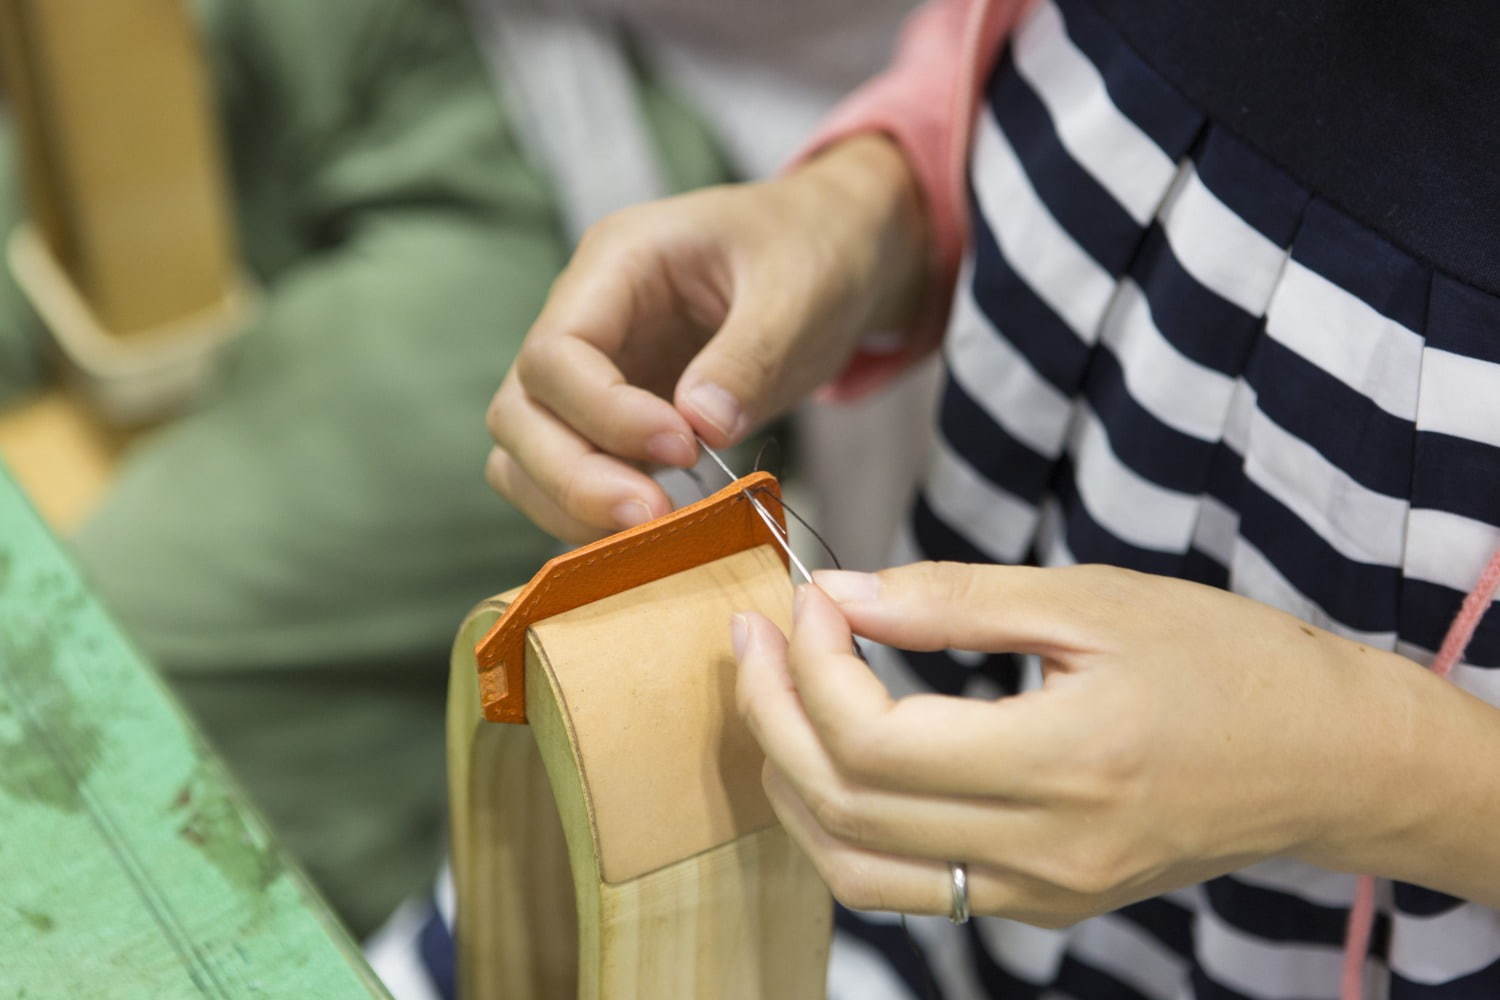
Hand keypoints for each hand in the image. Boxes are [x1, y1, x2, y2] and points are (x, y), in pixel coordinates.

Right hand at [484, 135, 926, 541]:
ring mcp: (591, 373)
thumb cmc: (813, 252)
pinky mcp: (613, 421)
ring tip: (653, 533)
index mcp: (616, 262)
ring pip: (526, 455)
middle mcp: (584, 318)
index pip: (556, 353)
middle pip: (521, 412)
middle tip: (652, 516)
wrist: (833, 254)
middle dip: (573, 477)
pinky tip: (657, 533)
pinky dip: (595, 514)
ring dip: (573, 506)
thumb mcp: (799, 291)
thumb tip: (702, 425)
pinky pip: (572, 477)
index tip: (683, 451)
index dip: (604, 414)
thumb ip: (750, 355)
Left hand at [732, 562, 1463, 924]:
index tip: (807, 600)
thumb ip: (955, 601)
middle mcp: (1044, 852)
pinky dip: (841, 826)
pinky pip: (903, 888)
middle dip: (772, 714)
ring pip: (854, 869)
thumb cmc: (1227, 662)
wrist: (1326, 760)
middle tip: (753, 635)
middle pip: (844, 807)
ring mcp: (1040, 894)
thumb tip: (841, 595)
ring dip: (790, 781)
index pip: (874, 741)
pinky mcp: (1040, 904)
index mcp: (1063, 764)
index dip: (813, 667)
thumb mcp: (1094, 601)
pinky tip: (831, 758)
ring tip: (771, 695)